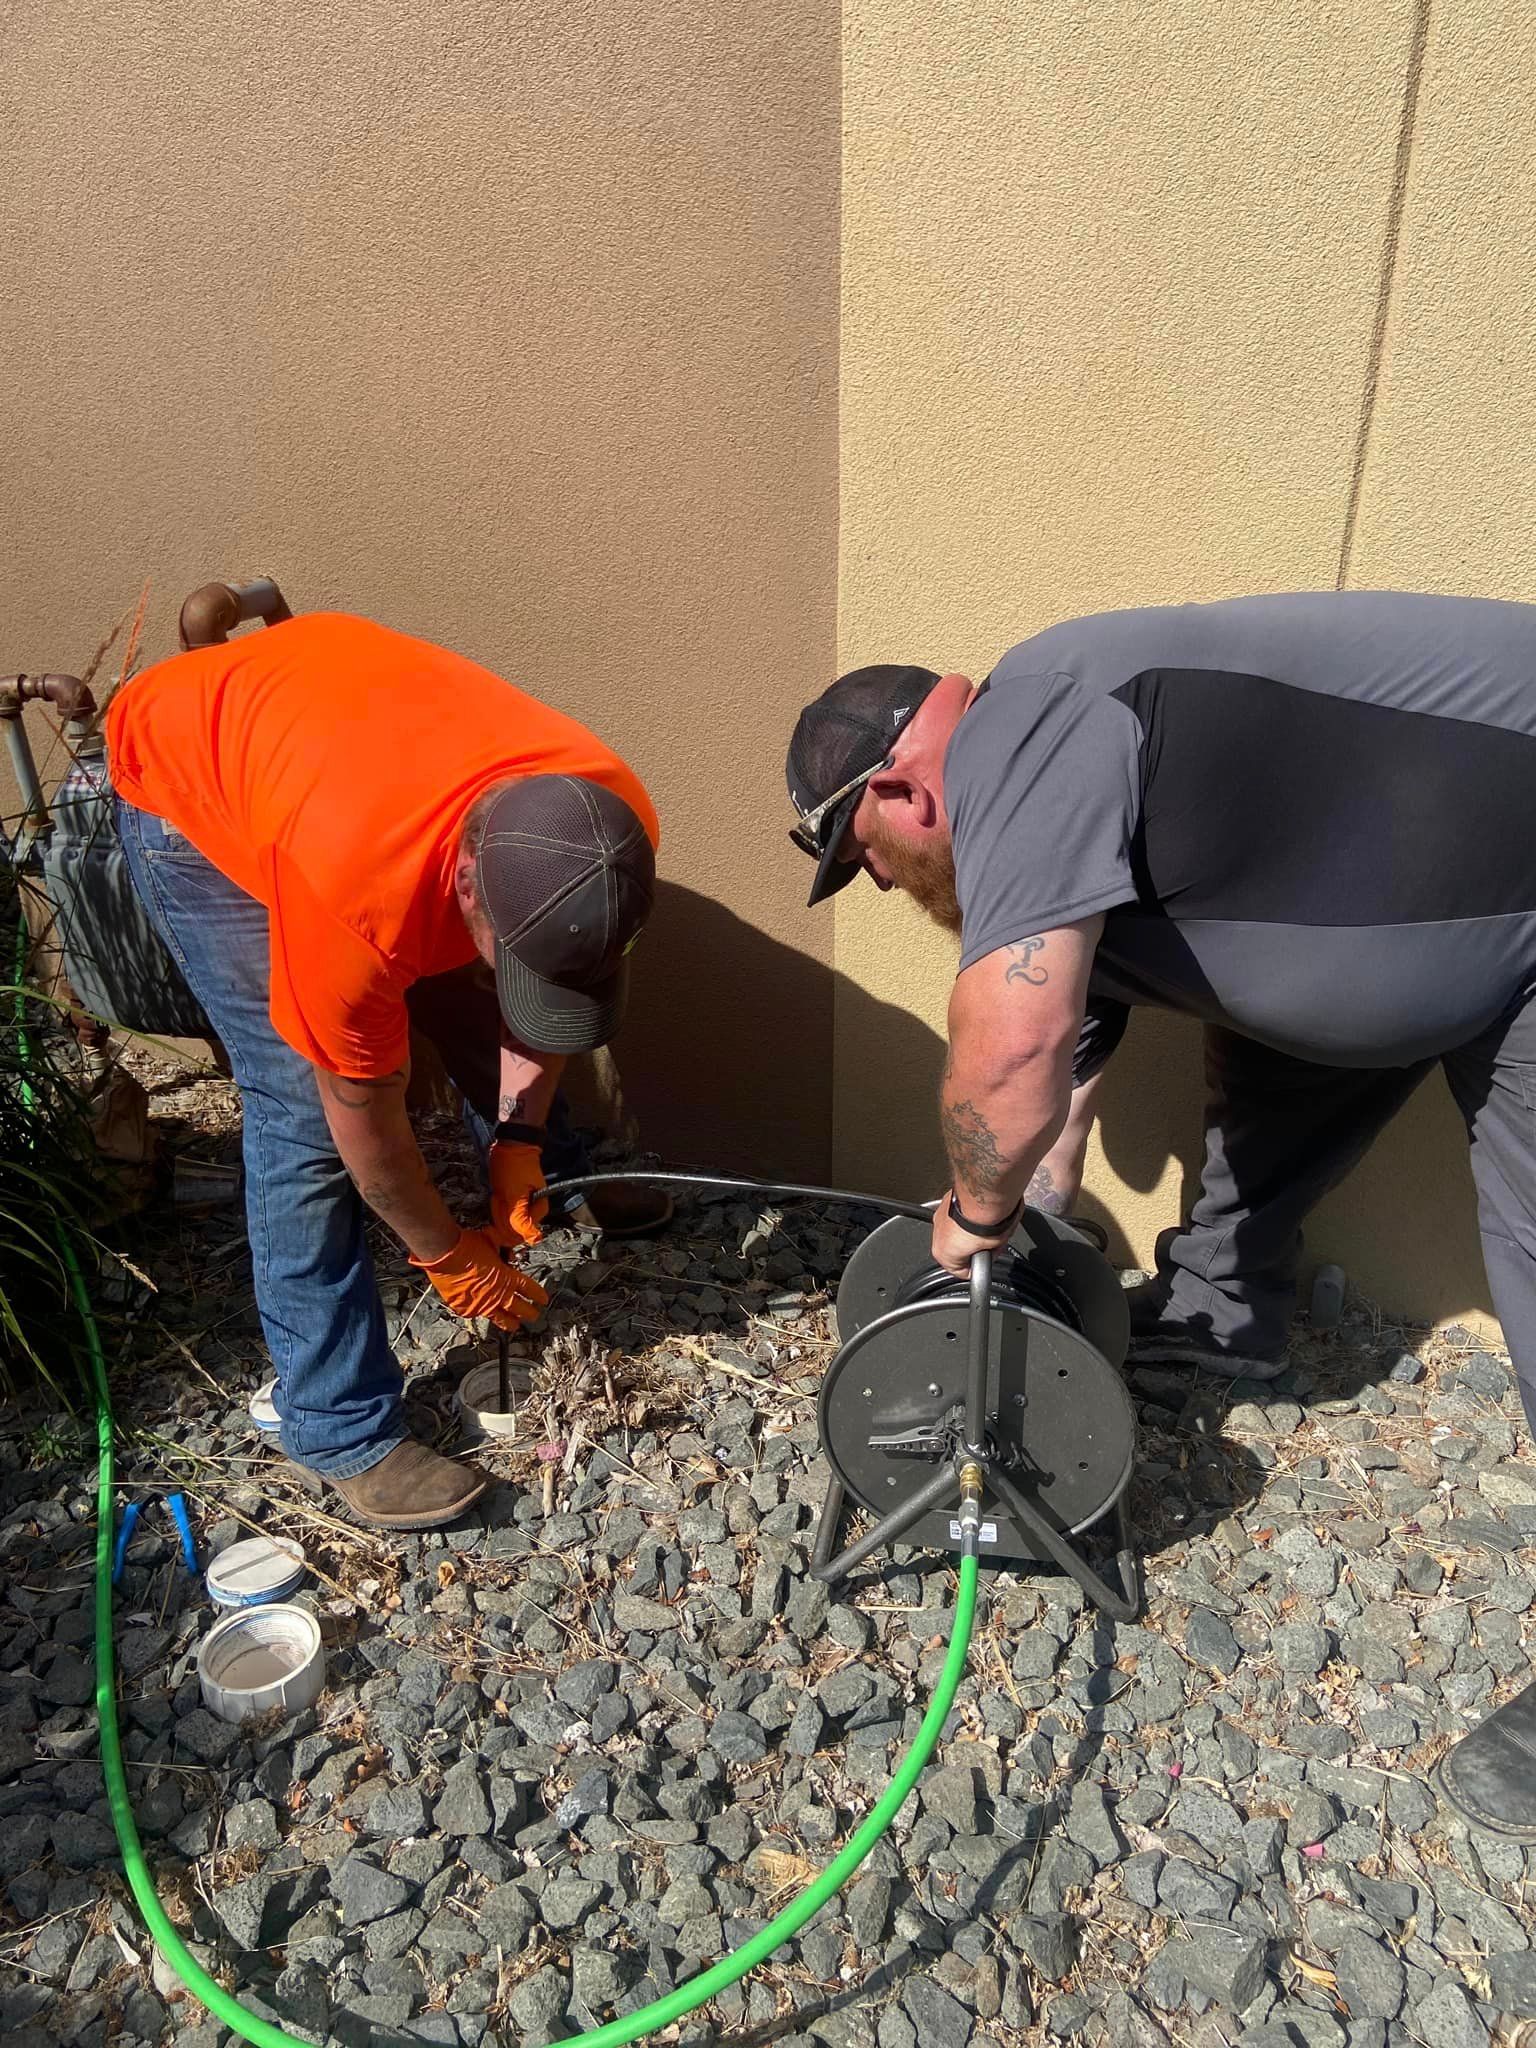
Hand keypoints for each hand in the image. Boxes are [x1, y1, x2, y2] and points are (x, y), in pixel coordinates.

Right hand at [413, 1227, 548, 1330]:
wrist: (444, 1252)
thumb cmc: (467, 1245)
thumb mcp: (492, 1243)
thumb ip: (502, 1251)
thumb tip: (505, 1251)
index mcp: (507, 1278)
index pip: (529, 1289)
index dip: (538, 1295)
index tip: (543, 1300)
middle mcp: (498, 1295)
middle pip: (520, 1309)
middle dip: (529, 1312)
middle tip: (534, 1315)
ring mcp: (481, 1305)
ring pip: (501, 1318)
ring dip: (510, 1322)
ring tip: (516, 1326)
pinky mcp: (465, 1309)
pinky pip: (477, 1314)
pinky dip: (481, 1313)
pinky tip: (484, 1314)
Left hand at [488, 1141, 547, 1250]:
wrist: (512, 1144)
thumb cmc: (515, 1167)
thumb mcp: (515, 1195)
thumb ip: (521, 1220)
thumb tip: (534, 1241)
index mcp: (539, 1210)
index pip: (521, 1233)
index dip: (507, 1227)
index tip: (500, 1213)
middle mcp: (533, 1209)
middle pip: (513, 1226)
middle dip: (502, 1214)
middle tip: (500, 1197)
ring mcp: (523, 1203)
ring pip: (506, 1218)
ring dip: (498, 1208)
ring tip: (499, 1192)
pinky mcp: (514, 1197)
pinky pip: (503, 1208)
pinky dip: (497, 1202)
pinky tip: (496, 1192)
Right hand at [931, 1189, 1018, 1277]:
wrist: (984, 1197)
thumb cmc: (988, 1223)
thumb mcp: (996, 1246)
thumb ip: (990, 1252)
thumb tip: (993, 1249)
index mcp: (944, 1255)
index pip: (962, 1271)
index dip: (979, 1266)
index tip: (987, 1259)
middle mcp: (936, 1237)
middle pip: (956, 1249)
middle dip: (972, 1247)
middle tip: (989, 1241)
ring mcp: (938, 1218)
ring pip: (954, 1231)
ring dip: (966, 1230)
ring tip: (985, 1224)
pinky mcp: (944, 1202)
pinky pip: (955, 1215)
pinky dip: (964, 1215)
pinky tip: (978, 1212)